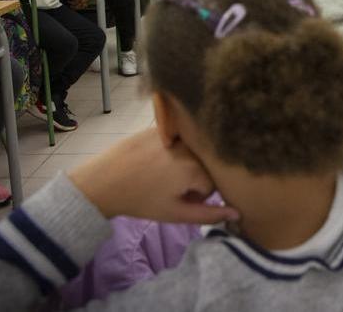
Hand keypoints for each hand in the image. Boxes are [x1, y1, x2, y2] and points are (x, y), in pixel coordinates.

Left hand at [68, 128, 240, 223]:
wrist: (104, 182)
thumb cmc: (142, 201)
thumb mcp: (176, 213)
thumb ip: (210, 215)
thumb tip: (238, 213)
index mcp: (196, 168)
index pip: (213, 184)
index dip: (198, 195)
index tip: (180, 199)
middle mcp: (190, 146)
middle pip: (205, 165)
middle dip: (193, 178)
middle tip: (170, 187)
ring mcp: (175, 134)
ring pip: (193, 151)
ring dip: (184, 163)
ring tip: (161, 174)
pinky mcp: (160, 127)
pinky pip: (177, 139)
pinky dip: (171, 149)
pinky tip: (153, 159)